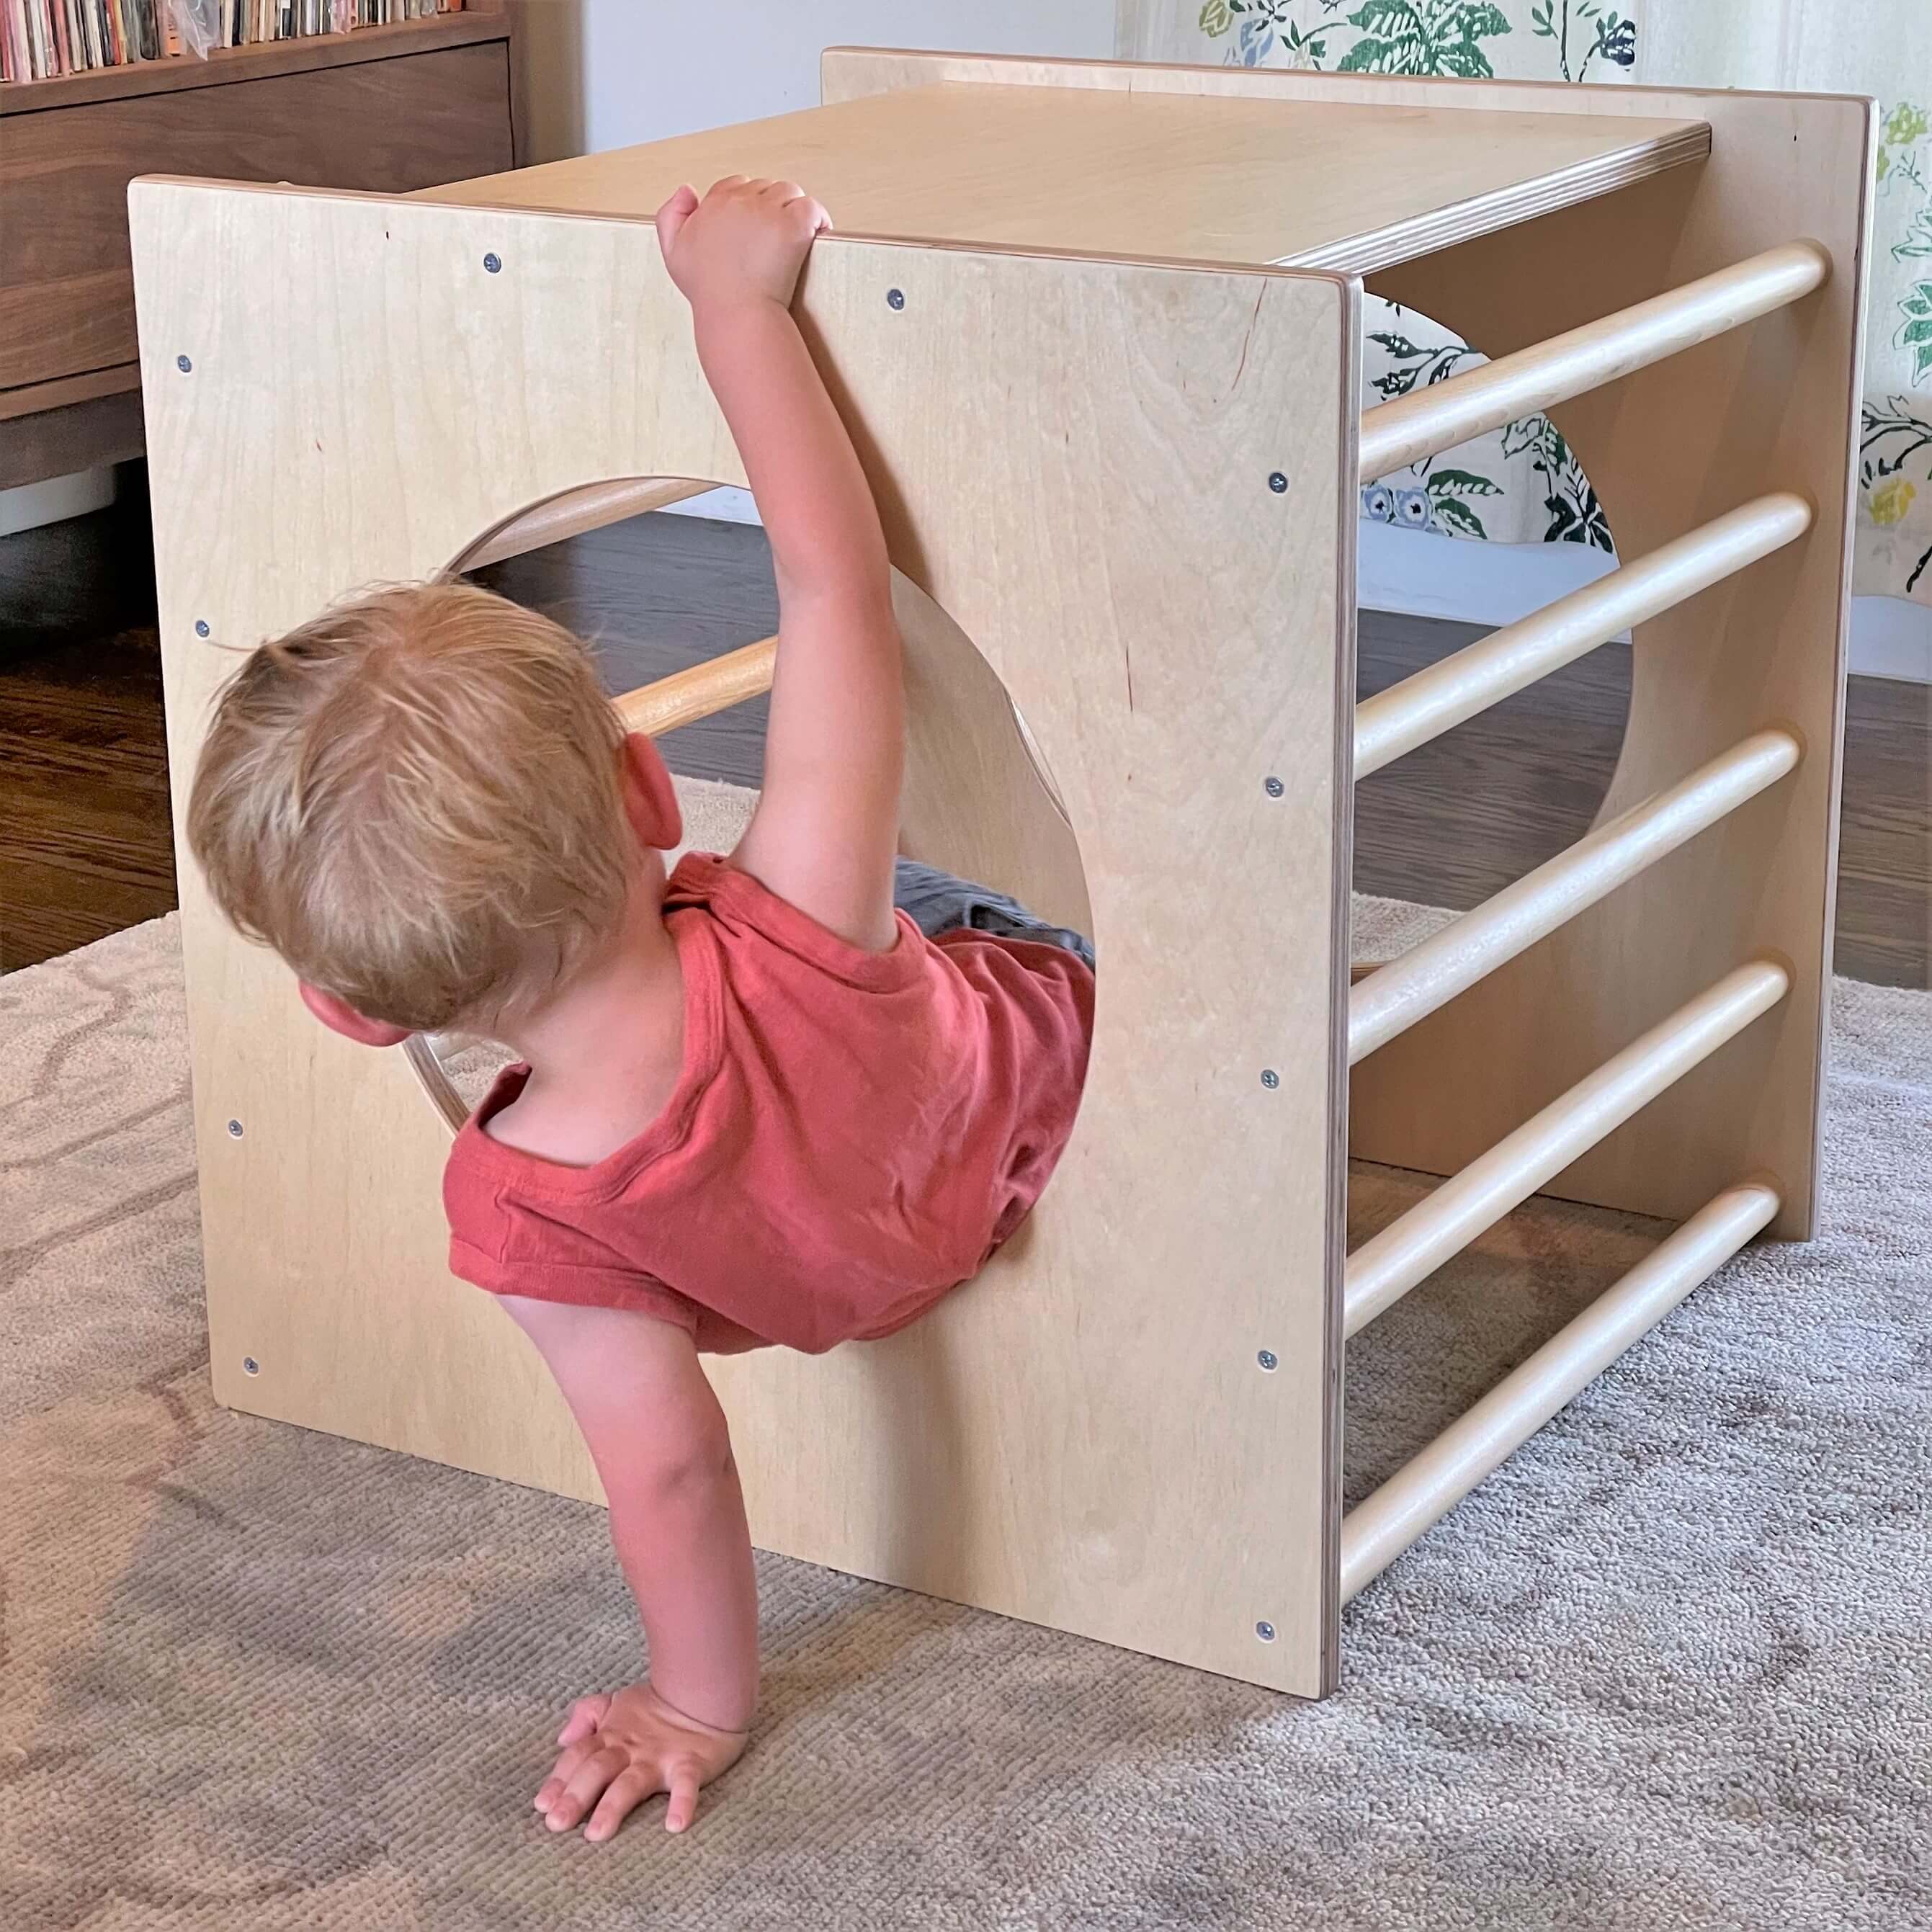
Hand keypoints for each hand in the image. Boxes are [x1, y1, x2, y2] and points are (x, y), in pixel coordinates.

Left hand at [534, 1682, 748, 1839]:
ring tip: (597, 1833)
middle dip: (576, 1795)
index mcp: (611, 1735)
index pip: (578, 1756)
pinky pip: (686, 1785)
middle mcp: (631, 1749)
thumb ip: (587, 1714)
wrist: (704, 1692)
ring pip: (632, 1783)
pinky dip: (683, 1802)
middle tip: (557, 1823)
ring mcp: (660, 1757)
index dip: (559, 1779)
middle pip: (598, 1769)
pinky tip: (676, 1824)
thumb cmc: (656, 1706)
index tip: (542, 1805)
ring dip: (613, 1806)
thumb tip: (562, 1739)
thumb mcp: (617, 1702)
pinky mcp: (690, 1764)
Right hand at [655, 177, 830, 317]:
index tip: (754, 230)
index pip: (736, 185)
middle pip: (765, 187)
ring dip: (794, 210)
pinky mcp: (794, 224)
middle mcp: (740, 201)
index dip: (747, 205)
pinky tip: (817, 234)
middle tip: (775, 239)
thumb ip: (671, 216)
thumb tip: (687, 188)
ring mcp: (769, 211)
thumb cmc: (708, 292)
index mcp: (714, 203)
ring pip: (789, 192)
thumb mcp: (673, 253)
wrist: (736, 316)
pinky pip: (812, 206)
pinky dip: (818, 218)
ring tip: (795, 238)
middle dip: (772, 208)